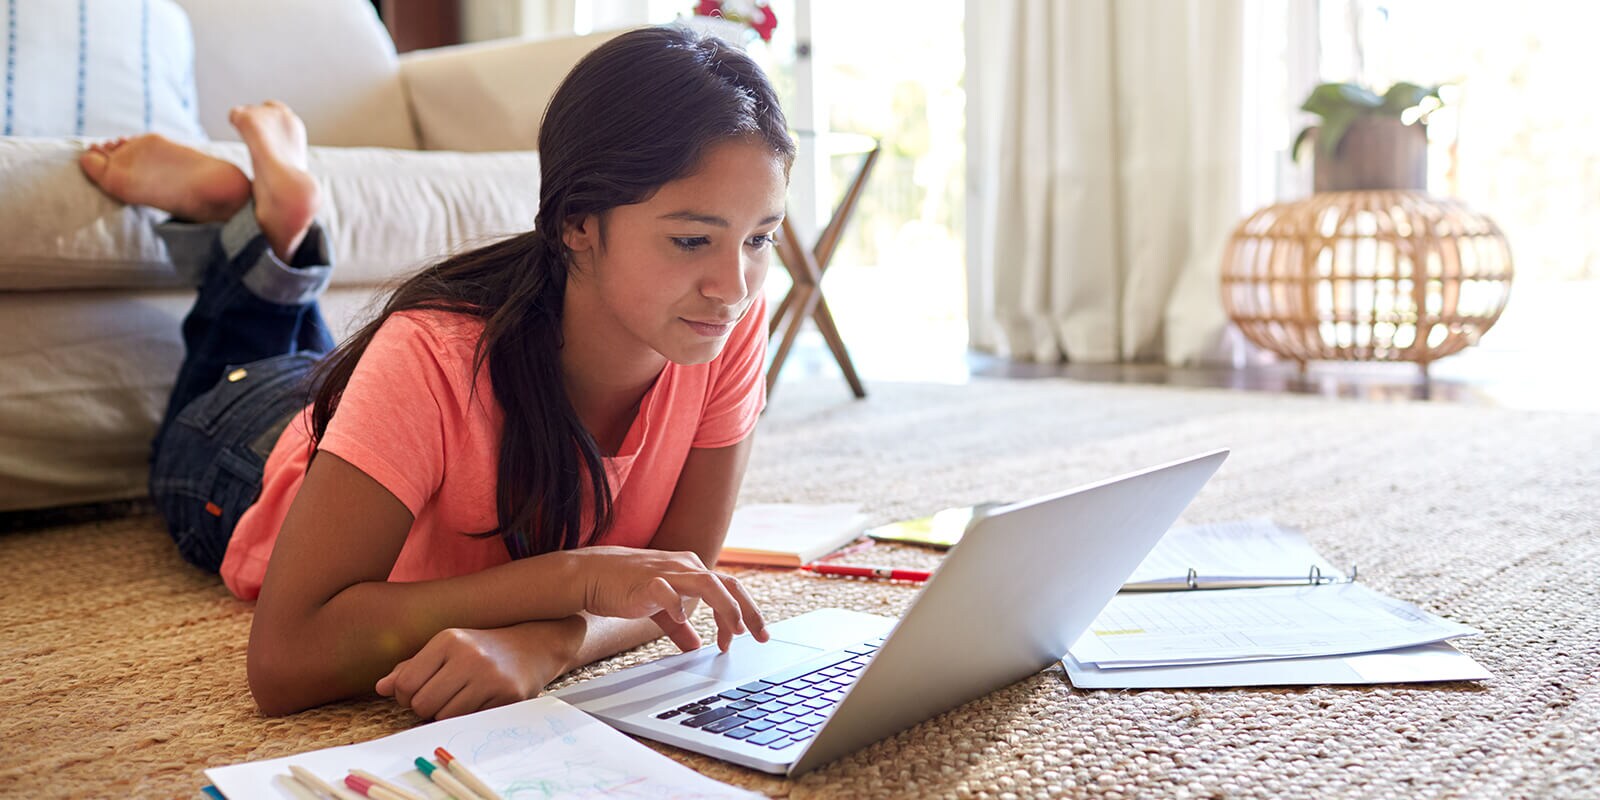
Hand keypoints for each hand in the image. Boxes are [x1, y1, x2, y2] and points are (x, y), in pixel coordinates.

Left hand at [374, 617, 583, 719]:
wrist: (533, 646)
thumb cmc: (481, 649)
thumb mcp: (446, 648)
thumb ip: (411, 667)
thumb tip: (382, 688)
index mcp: (447, 640)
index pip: (405, 684)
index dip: (406, 695)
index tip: (420, 691)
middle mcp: (468, 656)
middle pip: (423, 704)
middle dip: (425, 708)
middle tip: (441, 698)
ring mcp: (489, 677)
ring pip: (444, 717)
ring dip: (447, 714)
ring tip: (461, 699)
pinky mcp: (507, 695)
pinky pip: (469, 721)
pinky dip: (468, 717)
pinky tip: (479, 701)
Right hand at [567, 546, 767, 651]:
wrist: (592, 575)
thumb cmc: (627, 587)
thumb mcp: (660, 608)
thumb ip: (679, 627)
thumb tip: (695, 646)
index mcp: (692, 570)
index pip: (730, 588)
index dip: (743, 613)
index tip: (746, 638)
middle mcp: (685, 567)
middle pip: (729, 584)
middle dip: (748, 611)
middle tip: (760, 636)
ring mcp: (667, 572)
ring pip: (707, 583)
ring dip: (726, 607)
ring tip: (734, 631)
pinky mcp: (646, 582)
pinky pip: (667, 591)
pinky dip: (678, 606)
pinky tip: (683, 622)